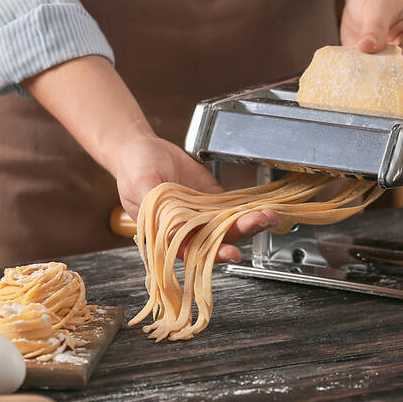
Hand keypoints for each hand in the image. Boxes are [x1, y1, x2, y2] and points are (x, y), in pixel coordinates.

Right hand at [114, 135, 277, 262]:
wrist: (142, 147)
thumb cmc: (134, 168)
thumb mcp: (142, 184)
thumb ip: (157, 209)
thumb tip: (172, 233)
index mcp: (165, 234)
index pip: (191, 250)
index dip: (212, 254)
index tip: (231, 252)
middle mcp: (186, 229)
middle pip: (216, 239)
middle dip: (240, 233)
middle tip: (260, 221)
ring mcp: (201, 216)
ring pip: (228, 225)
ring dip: (249, 222)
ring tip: (268, 214)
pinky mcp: (212, 201)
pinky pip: (232, 208)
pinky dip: (247, 208)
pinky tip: (262, 205)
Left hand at [340, 0, 402, 72]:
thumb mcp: (379, 6)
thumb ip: (375, 27)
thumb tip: (367, 47)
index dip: (391, 64)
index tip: (370, 64)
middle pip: (402, 73)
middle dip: (380, 72)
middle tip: (359, 67)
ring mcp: (400, 63)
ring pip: (388, 79)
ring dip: (371, 75)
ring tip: (355, 66)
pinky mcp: (382, 69)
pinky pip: (373, 79)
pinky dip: (362, 75)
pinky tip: (350, 69)